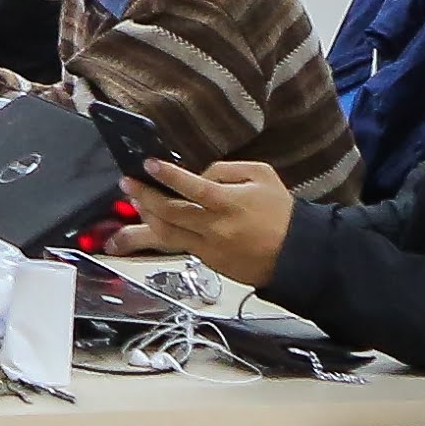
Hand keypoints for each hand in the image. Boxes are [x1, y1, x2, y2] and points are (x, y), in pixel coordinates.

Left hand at [137, 156, 295, 286]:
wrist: (297, 254)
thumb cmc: (281, 212)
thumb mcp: (261, 175)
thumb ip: (225, 170)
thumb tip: (197, 174)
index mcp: (230, 203)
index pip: (192, 187)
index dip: (168, 175)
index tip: (148, 164)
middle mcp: (215, 227)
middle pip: (170, 212)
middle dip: (144, 196)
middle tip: (127, 183)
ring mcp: (209, 248)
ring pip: (166, 234)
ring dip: (144, 218)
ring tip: (133, 203)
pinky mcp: (208, 262)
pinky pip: (177, 247)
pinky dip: (159, 235)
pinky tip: (149, 224)